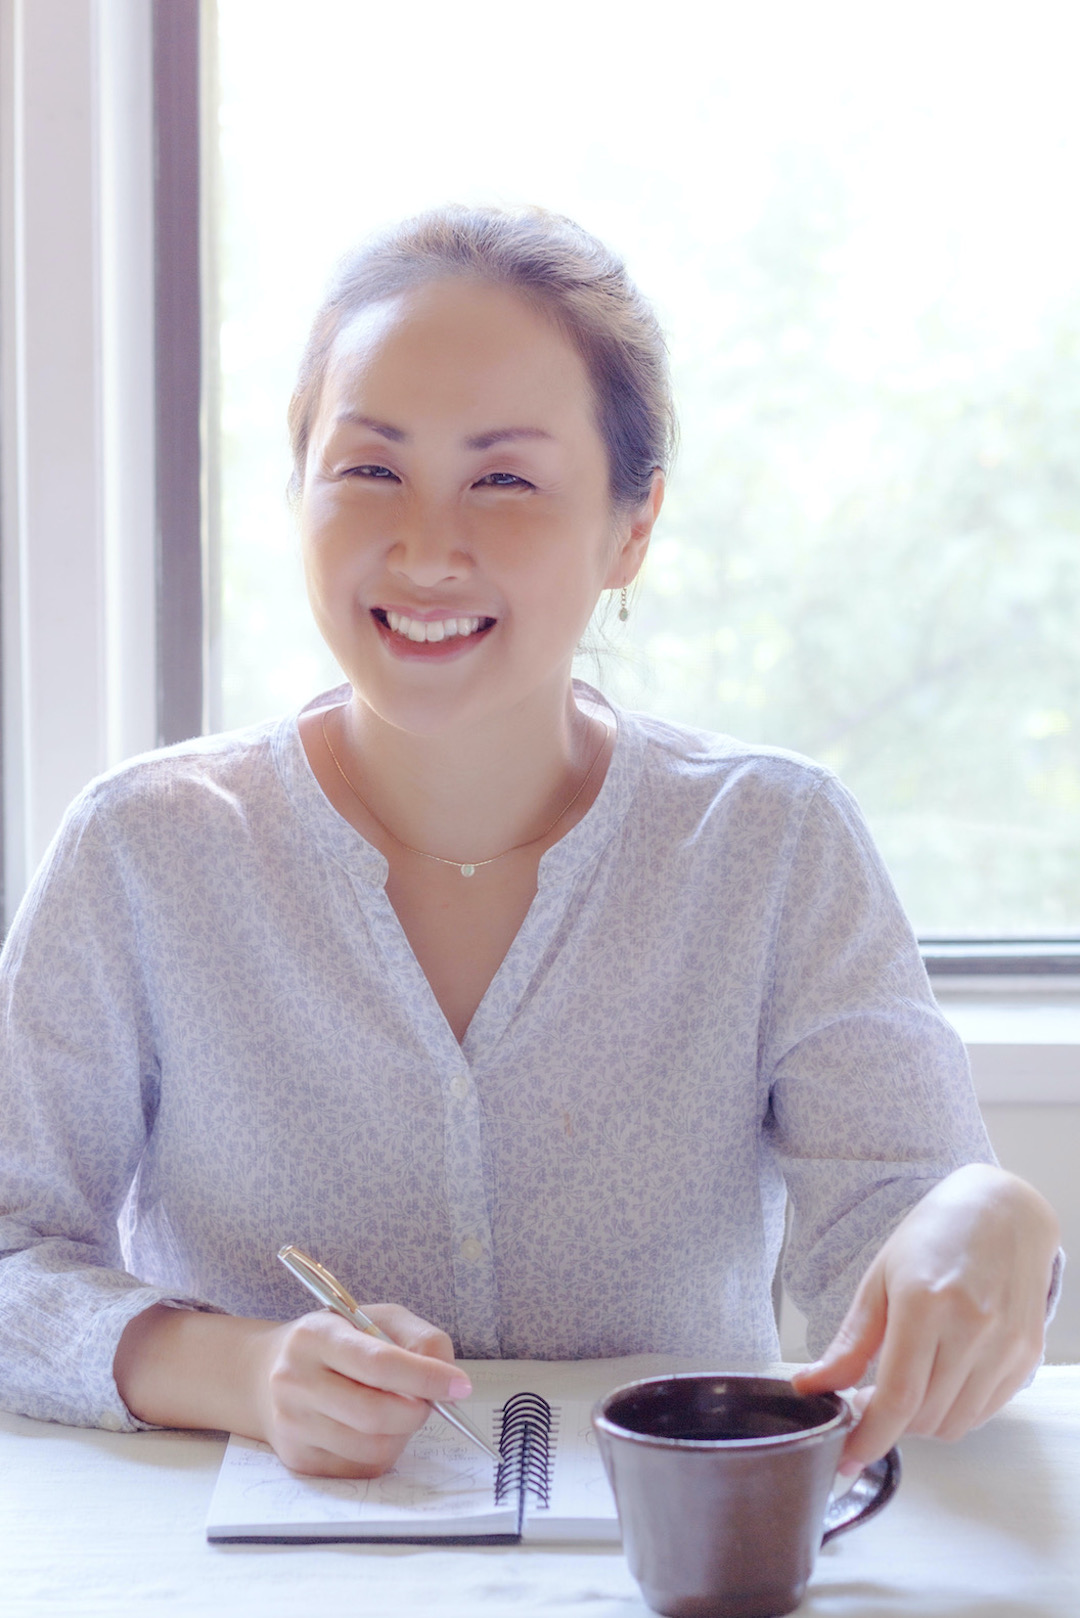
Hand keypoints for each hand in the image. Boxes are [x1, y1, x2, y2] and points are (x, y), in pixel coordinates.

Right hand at [252, 1303, 470, 1477]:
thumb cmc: (337, 1342)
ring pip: (372, 1447)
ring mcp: (293, 1425)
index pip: (378, 1363)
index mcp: (316, 1336)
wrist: (266, 1375)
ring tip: (398, 1410)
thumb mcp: (375, 1320)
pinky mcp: (299, 1461)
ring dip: (403, 1433)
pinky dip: (383, 1451)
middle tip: (428, 1401)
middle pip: (375, 1413)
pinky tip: (374, 1428)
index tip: (460, 1385)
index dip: (425, 1377)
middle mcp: (295, 1381)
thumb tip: (448, 1376)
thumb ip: (418, 1338)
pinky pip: (361, 1468)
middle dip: (417, 1411)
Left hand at [791, 1165, 1059, 1471]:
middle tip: (869, 1400)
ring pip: (955, 1423)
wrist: (1002, 1211)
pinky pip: (985, 1411)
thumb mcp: (879, 1280)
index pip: (898, 1398)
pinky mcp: (1026, 1354)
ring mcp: (1006, 1344)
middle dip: (890, 1422)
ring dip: (923, 1420)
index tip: (846, 1458)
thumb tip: (810, 1387)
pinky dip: (956, 1410)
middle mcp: (972, 1327)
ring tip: (908, 1381)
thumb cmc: (933, 1237)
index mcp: (926, 1304)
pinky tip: (941, 1377)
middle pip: (924, 1417)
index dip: (869, 1437)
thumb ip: (849, 1343)